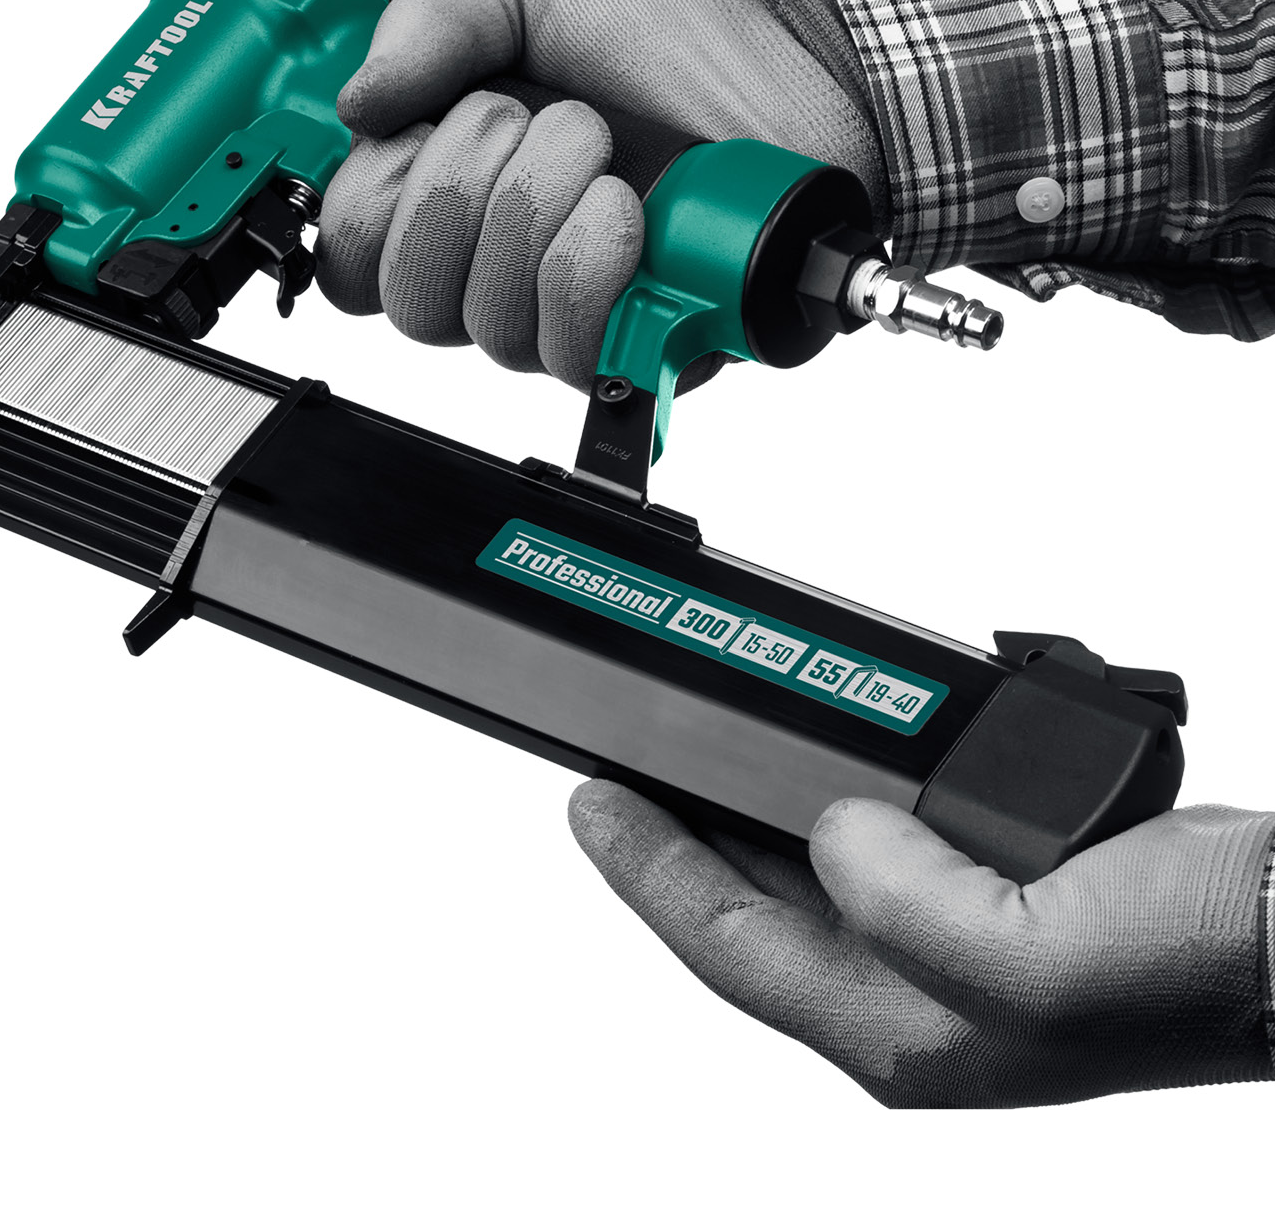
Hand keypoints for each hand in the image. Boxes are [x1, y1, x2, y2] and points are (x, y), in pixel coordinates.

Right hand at [316, 0, 882, 390]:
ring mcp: (555, 313)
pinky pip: (560, 345)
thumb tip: (354, 103)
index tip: (427, 122)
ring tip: (601, 148)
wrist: (800, 79)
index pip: (349, 250)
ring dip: (537, 210)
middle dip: (462, 185)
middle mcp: (491, 262)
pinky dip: (587, 266)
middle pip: (403, 294)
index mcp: (449, 183)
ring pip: (480, 319)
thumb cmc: (680, 40)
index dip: (372, 195)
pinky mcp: (622, 348)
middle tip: (538, 117)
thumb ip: (432, 21)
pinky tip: (630, 215)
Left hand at [568, 780, 1274, 1106]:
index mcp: (905, 1032)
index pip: (730, 946)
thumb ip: (911, 907)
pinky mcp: (978, 897)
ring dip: (733, 820)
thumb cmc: (1204, 963)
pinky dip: (812, 801)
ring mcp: (944, 950)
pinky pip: (860, 843)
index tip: (590, 799)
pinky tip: (800, 769)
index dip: (646, 870)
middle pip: (747, 914)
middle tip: (613, 772)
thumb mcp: (1047, 959)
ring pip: (797, 877)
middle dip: (672, 845)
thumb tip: (834, 832)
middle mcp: (911, 999)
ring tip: (679, 762)